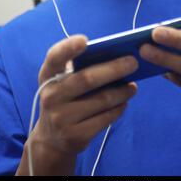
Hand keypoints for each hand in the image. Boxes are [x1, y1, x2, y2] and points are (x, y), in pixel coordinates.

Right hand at [22, 35, 137, 174]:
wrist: (51, 139)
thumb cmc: (64, 99)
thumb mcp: (62, 83)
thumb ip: (78, 69)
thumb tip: (115, 56)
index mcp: (47, 76)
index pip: (54, 58)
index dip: (68, 48)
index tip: (85, 40)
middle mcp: (51, 96)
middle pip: (86, 79)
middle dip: (113, 69)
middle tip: (133, 62)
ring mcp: (61, 118)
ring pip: (101, 100)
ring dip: (121, 92)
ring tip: (133, 86)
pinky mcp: (75, 136)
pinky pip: (104, 119)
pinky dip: (118, 108)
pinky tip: (124, 102)